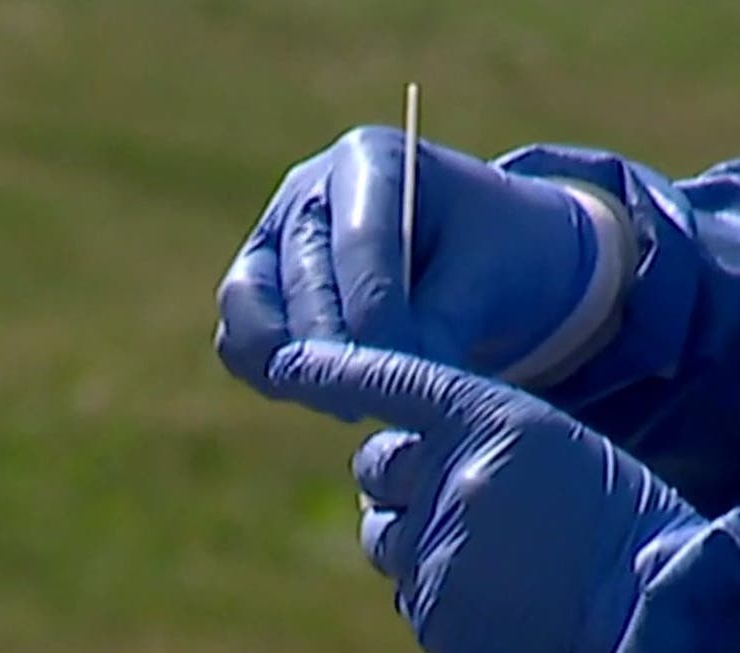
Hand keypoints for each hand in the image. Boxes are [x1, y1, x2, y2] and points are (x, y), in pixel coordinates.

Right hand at [216, 126, 633, 395]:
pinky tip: (334, 401)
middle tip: (395, 406)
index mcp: (370, 160)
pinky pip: (240, 343)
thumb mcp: (493, 273)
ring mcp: (274, 240)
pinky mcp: (259, 292)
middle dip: (348, 354)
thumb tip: (388, 386)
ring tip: (361, 405)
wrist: (486, 259)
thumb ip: (442, 322)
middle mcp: (308, 191)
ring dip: (301, 371)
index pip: (362, 245)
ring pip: (251, 315)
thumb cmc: (499, 252)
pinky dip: (274, 379)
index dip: (384, 320)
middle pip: (303, 284)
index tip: (417, 378)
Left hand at [267, 340, 705, 652]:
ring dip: (420, 541)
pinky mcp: (435, 621)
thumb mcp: (563, 452)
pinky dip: (447, 599)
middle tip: (455, 496)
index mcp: (491, 422)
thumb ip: (478, 446)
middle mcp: (450, 479)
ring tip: (496, 560)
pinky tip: (509, 605)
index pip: (393, 380)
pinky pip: (415, 600)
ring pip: (386, 541)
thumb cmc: (624, 525)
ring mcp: (436, 555)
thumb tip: (409, 473)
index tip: (288, 362)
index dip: (335, 368)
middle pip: (376, 470)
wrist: (662, 620)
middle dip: (397, 480)